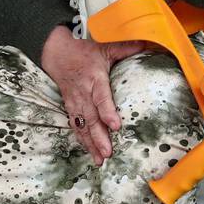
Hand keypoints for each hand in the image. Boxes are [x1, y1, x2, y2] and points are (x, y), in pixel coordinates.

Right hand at [39, 25, 148, 165]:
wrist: (55, 53)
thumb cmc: (83, 51)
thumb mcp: (104, 47)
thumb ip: (125, 48)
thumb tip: (148, 43)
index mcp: (93, 78)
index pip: (101, 97)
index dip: (107, 111)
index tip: (115, 125)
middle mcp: (83, 93)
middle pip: (91, 118)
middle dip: (98, 137)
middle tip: (108, 152)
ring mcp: (75, 102)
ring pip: (82, 126)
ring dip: (91, 144)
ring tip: (100, 160)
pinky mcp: (70, 107)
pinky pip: (76, 126)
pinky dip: (82, 141)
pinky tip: (90, 153)